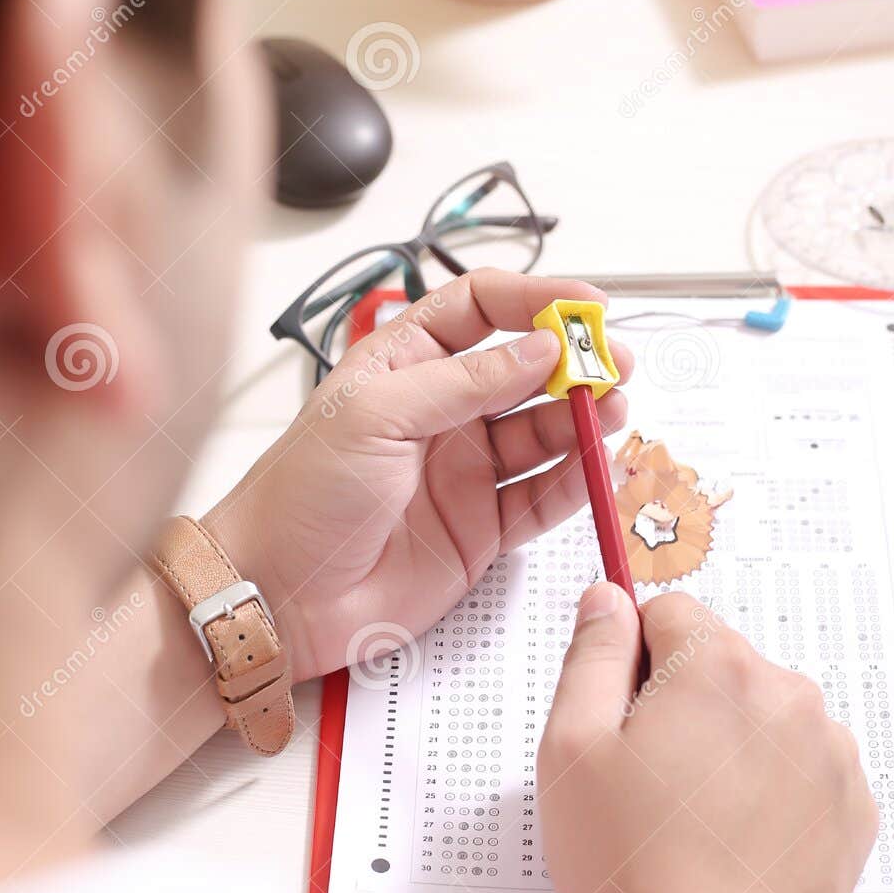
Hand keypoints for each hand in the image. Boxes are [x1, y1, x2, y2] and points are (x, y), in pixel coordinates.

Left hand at [203, 272, 631, 682]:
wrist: (278, 592)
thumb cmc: (302, 494)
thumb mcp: (377, 414)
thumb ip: (465, 382)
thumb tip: (541, 349)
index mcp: (405, 364)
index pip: (481, 309)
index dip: (535, 300)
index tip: (585, 307)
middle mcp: (441, 412)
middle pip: (525, 371)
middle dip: (574, 364)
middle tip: (615, 364)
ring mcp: (464, 471)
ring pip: (544, 433)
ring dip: (583, 420)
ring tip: (614, 411)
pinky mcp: (481, 530)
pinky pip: (542, 498)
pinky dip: (578, 482)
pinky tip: (602, 466)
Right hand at [538, 585, 877, 892]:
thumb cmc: (633, 868)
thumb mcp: (571, 749)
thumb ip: (589, 655)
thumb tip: (607, 600)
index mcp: (719, 667)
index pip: (670, 613)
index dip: (632, 662)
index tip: (621, 717)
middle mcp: (789, 695)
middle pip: (721, 666)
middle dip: (683, 706)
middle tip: (647, 785)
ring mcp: (831, 754)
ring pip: (763, 718)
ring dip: (731, 748)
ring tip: (691, 823)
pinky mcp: (854, 809)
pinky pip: (803, 770)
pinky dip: (772, 793)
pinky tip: (733, 844)